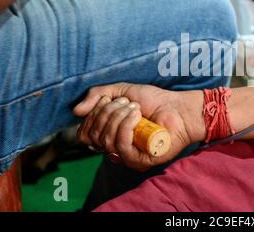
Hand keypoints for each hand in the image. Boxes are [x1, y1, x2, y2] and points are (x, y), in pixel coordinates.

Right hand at [74, 83, 203, 170]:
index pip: (84, 133)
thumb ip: (98, 96)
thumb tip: (75, 111)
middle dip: (107, 112)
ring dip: (118, 117)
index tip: (108, 99)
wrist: (179, 107)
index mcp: (109, 134)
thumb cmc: (153, 100)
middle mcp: (115, 148)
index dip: (92, 115)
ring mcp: (127, 156)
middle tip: (127, 102)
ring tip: (135, 107)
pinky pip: (121, 147)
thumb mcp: (122, 91)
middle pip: (93, 135)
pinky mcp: (139, 161)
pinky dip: (126, 126)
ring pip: (105, 141)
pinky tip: (137, 116)